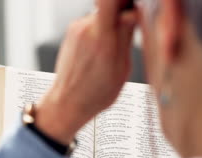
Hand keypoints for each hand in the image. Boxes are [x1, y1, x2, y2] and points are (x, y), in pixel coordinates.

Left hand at [36, 0, 136, 143]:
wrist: (67, 102)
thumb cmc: (95, 93)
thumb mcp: (121, 69)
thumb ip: (126, 36)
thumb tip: (133, 12)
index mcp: (101, 37)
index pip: (111, 0)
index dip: (125, 1)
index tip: (134, 9)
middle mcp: (85, 28)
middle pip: (111, 5)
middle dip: (123, 15)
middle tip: (129, 34)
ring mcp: (76, 28)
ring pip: (103, 14)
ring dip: (111, 25)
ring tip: (111, 51)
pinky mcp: (72, 31)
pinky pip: (93, 23)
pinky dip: (100, 32)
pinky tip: (99, 53)